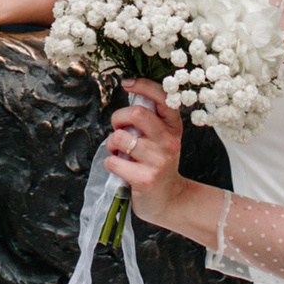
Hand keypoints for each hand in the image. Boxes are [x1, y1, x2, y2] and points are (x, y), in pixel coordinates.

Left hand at [104, 81, 188, 227]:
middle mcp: (169, 141)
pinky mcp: (146, 179)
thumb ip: (151, 119)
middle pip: (136, 113)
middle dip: (118, 118)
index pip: (161, 96)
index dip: (142, 85)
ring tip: (118, 151)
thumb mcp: (163, 138)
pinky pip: (114, 161)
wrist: (170, 199)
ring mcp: (158, 161)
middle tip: (118, 128)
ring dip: (111, 143)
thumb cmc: (159, 164)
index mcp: (173, 126)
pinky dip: (110, 162)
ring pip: (120, 137)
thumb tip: (130, 93)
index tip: (127, 84)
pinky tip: (120, 168)